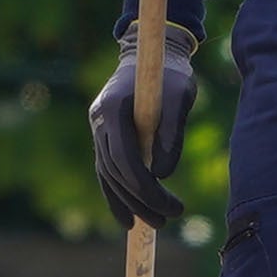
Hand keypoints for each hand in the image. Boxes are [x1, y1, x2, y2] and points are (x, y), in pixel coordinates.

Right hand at [89, 22, 197, 229]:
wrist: (149, 53)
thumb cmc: (169, 72)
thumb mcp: (179, 96)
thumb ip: (171, 133)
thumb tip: (163, 174)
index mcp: (114, 108)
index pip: (125, 158)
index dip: (145, 187)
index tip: (170, 205)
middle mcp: (99, 121)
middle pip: (115, 172)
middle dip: (141, 200)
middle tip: (168, 219)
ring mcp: (97, 129)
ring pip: (108, 175)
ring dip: (130, 202)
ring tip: (156, 223)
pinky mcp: (103, 136)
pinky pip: (107, 171)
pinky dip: (117, 194)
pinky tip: (128, 217)